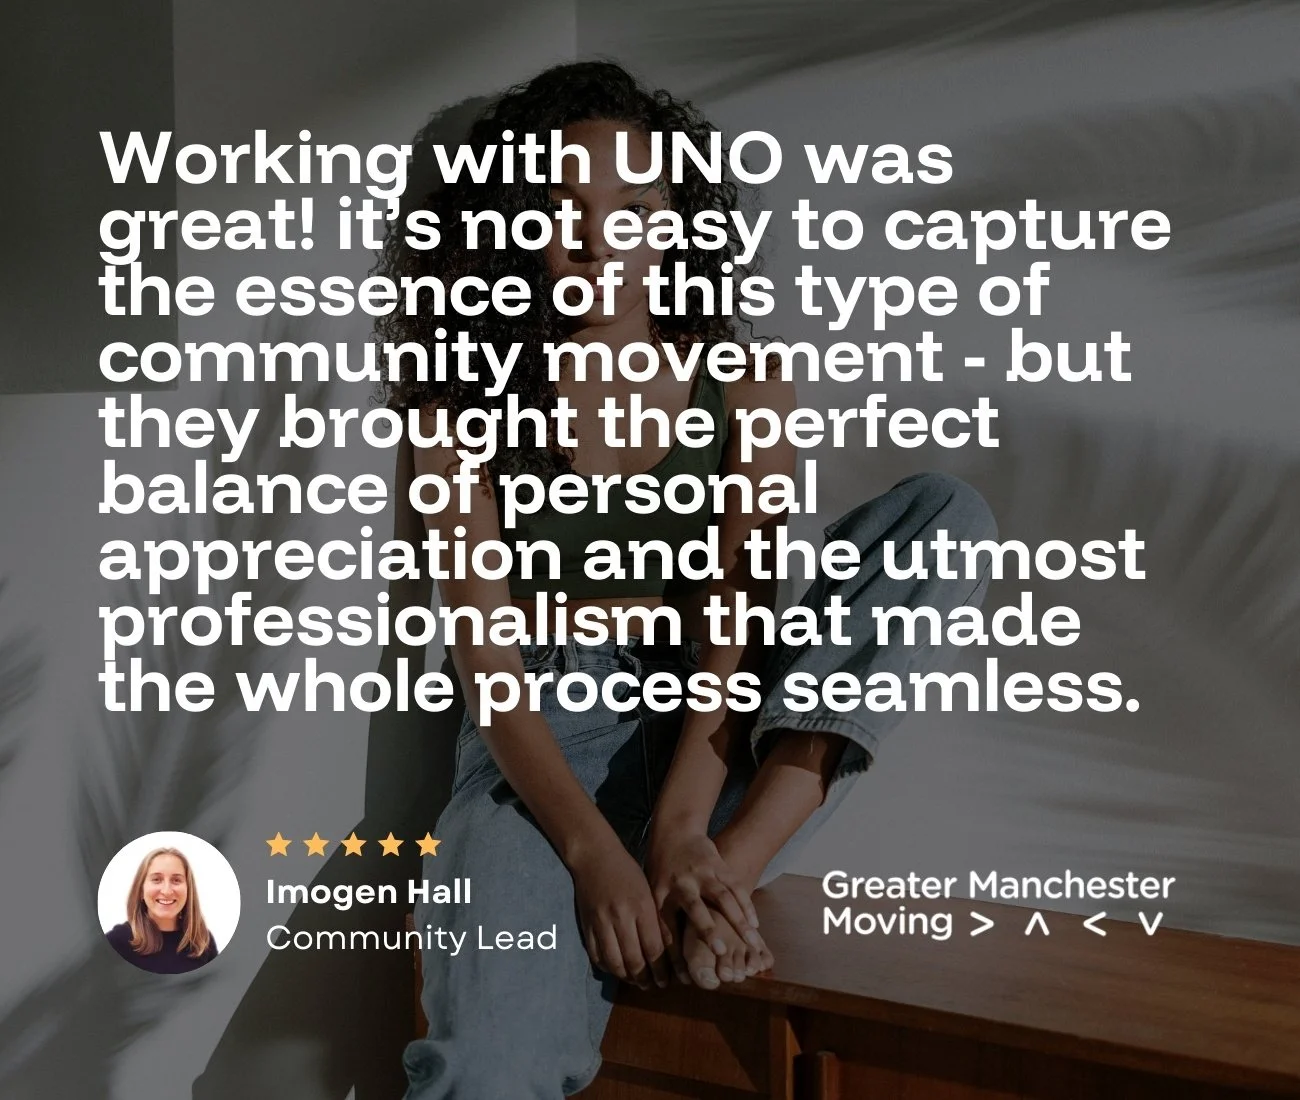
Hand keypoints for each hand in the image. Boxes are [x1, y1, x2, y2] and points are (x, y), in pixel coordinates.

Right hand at [568, 837, 669, 989]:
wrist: (595, 857)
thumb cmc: (627, 871)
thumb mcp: (648, 892)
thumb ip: (655, 920)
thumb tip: (664, 951)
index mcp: (641, 907)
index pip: (654, 948)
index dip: (661, 970)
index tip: (666, 981)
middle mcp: (621, 917)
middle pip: (635, 960)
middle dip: (645, 978)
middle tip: (652, 986)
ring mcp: (601, 922)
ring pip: (615, 962)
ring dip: (627, 977)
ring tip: (636, 981)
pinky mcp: (587, 925)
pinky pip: (597, 955)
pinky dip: (608, 967)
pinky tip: (617, 969)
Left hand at [646, 831, 763, 966]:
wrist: (676, 833)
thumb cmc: (663, 872)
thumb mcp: (654, 896)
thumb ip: (662, 925)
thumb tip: (665, 965)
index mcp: (661, 895)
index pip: (666, 928)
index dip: (675, 953)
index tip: (686, 977)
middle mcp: (682, 884)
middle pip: (695, 908)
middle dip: (707, 928)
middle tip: (718, 950)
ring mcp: (703, 873)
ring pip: (723, 897)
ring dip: (738, 920)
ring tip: (751, 943)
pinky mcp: (719, 866)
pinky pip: (736, 887)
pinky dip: (747, 905)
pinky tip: (755, 924)